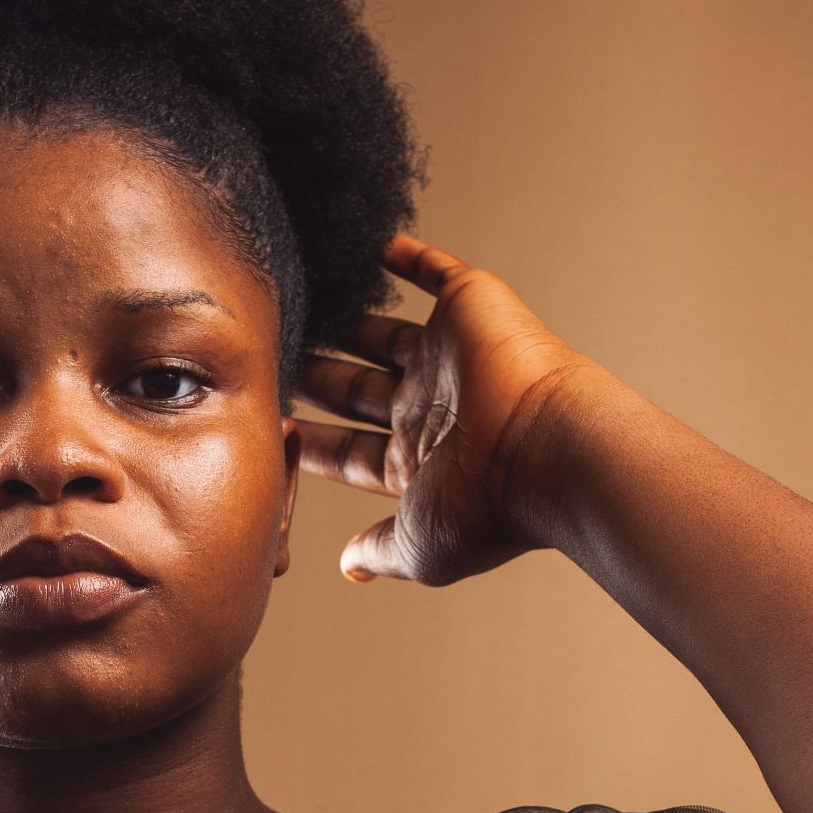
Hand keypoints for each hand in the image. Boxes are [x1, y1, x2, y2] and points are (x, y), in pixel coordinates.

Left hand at [295, 233, 598, 584]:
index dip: (305, 440)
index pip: (346, 449)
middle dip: (310, 378)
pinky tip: (371, 244)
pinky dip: (406, 255)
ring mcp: (449, 358)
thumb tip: (352, 568)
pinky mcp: (470, 309)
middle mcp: (430, 408)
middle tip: (265, 358)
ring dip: (341, 324)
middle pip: (353, 388)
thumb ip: (380, 550)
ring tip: (294, 305)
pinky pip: (435, 273)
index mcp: (417, 462)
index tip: (262, 424)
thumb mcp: (419, 544)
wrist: (550, 449)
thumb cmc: (492, 505)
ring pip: (380, 334)